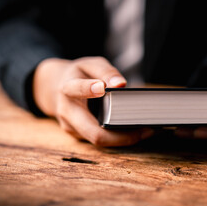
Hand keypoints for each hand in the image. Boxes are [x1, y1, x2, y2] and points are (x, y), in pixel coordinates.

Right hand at [33, 57, 153, 146]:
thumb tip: (121, 84)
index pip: (76, 89)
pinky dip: (120, 138)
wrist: (57, 88)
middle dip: (121, 135)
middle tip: (146, 128)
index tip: (103, 87)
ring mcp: (72, 128)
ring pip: (99, 140)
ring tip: (149, 130)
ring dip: (125, 138)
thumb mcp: (91, 64)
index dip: (88, 89)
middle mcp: (67, 112)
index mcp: (68, 88)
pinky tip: (138, 131)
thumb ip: (105, 71)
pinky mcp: (80, 135)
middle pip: (93, 131)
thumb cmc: (80, 75)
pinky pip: (101, 140)